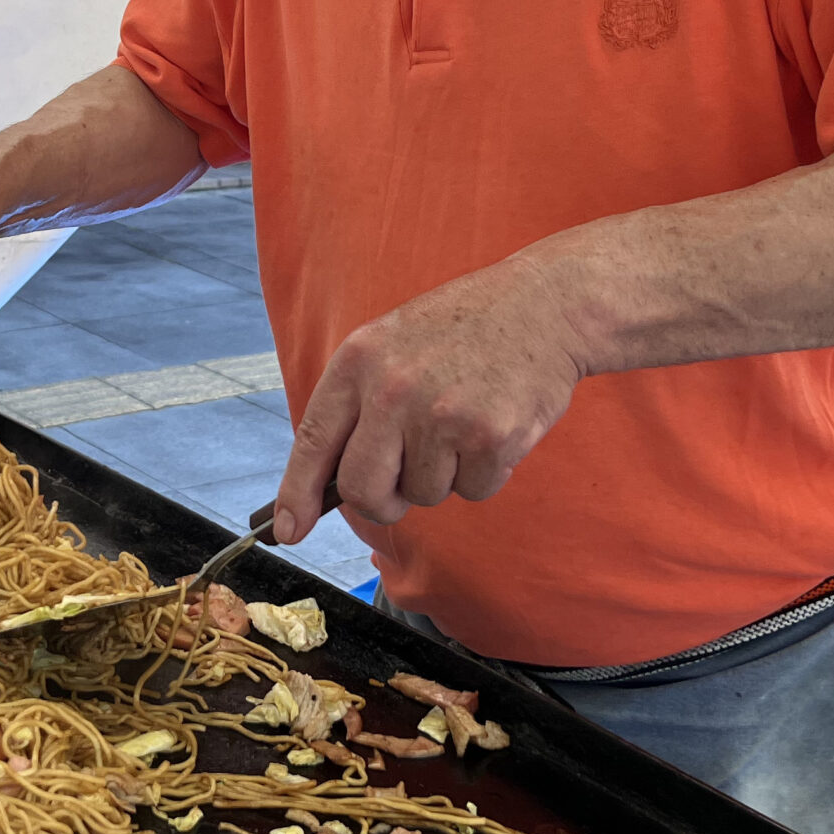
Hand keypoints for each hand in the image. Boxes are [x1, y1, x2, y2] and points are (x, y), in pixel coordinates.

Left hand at [270, 255, 584, 543]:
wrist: (545, 304)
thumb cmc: (466, 328)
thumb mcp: (393, 343)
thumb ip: (360, 402)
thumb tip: (330, 480)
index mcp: (360, 360)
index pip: (313, 441)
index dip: (297, 494)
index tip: (289, 530)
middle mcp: (393, 389)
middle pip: (364, 490)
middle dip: (383, 500)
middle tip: (407, 479)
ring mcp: (442, 415)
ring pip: (425, 495)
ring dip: (446, 474)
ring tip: (465, 420)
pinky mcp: (490, 438)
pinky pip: (475, 491)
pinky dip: (486, 472)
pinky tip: (495, 425)